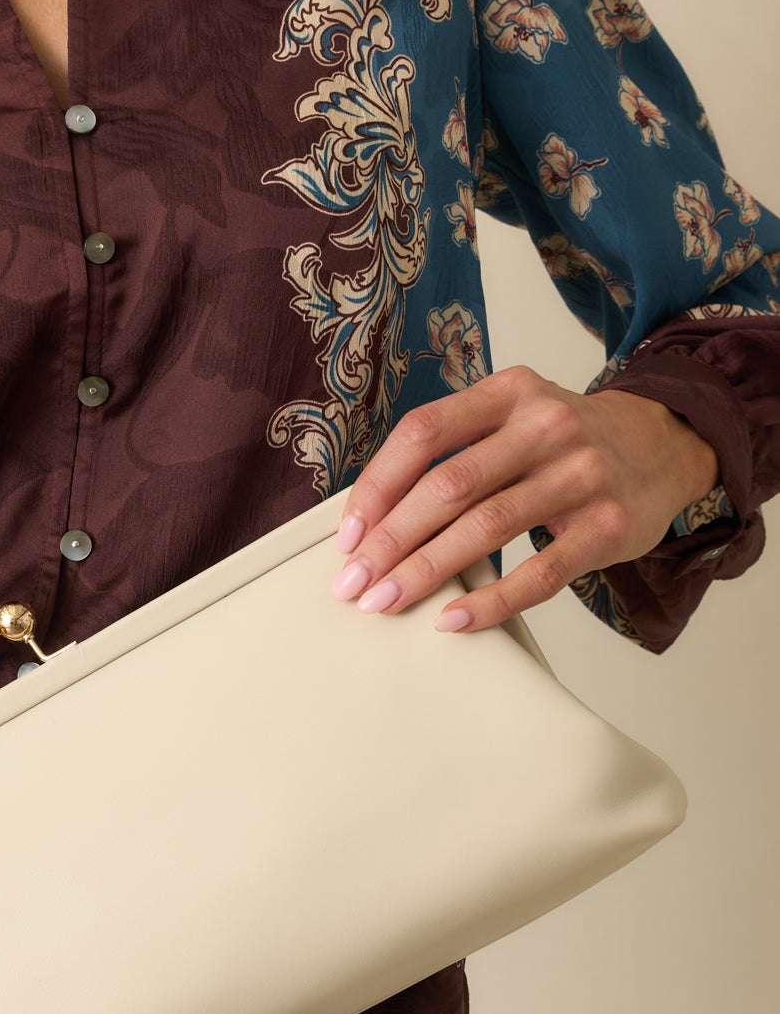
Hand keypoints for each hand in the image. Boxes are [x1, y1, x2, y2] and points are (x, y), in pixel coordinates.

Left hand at [328, 364, 721, 630]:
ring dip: (426, 570)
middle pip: (449, 485)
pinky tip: (452, 619)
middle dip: (390, 539)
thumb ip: (455, 449)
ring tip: (386, 601)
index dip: (378, 486)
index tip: (348, 534)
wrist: (665, 444)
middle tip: (354, 582)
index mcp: (509, 393)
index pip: (424, 433)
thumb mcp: (514, 417)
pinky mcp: (606, 528)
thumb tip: (372, 518)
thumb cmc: (566, 441)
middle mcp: (545, 426)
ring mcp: (580, 475)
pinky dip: (490, 601)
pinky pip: (539, 573)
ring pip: (487, 527)